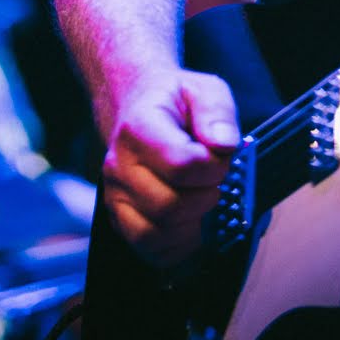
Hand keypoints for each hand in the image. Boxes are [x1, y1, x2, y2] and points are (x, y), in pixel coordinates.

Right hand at [102, 69, 240, 266]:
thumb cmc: (175, 101)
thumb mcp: (204, 89)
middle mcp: (119, 165)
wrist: (139, 106)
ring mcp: (115, 196)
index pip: (180, 165)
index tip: (223, 157)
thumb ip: (217, 112)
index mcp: (139, 128)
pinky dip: (177, 246)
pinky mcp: (119, 219)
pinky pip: (148, 250)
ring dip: (192, 225)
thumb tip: (224, 145)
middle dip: (205, 198)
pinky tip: (192, 222)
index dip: (212, 168)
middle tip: (216, 179)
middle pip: (168, 206)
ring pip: (154, 234)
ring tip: (203, 199)